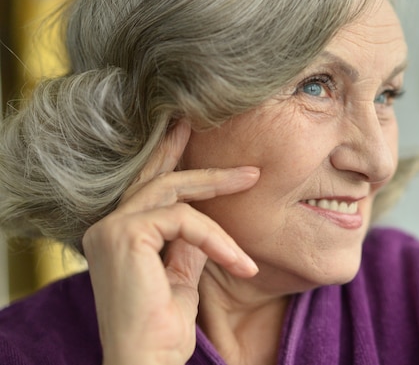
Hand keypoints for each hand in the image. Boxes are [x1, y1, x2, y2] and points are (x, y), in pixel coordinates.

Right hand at [82, 121, 259, 364]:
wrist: (147, 363)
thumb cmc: (162, 330)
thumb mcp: (180, 278)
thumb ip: (186, 246)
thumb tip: (204, 222)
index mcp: (117, 237)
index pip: (149, 191)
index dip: (171, 160)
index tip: (191, 135)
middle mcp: (107, 227)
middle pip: (161, 181)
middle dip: (202, 165)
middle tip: (239, 159)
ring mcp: (112, 229)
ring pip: (174, 191)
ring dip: (219, 190)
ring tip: (252, 184)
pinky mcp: (126, 235)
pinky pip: (184, 219)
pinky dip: (216, 237)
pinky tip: (240, 261)